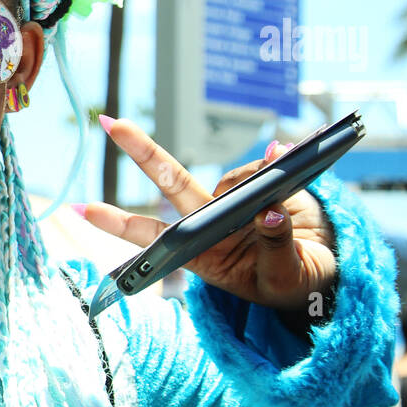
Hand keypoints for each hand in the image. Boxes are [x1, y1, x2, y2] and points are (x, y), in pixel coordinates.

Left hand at [82, 119, 335, 312]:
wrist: (322, 271)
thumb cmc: (292, 284)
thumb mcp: (286, 277)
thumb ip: (276, 246)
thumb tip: (268, 210)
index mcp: (201, 255)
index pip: (153, 239)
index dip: (119, 224)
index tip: (84, 208)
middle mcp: (206, 223)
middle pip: (170, 182)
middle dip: (141, 151)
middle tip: (109, 122)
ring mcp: (230, 201)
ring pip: (234, 177)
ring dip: (259, 179)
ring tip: (286, 209)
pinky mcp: (257, 183)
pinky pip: (264, 166)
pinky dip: (279, 163)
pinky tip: (293, 168)